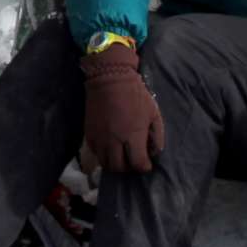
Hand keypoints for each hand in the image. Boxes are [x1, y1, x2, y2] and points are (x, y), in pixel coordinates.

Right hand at [79, 42, 163, 173]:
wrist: (110, 78)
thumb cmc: (135, 94)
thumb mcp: (153, 112)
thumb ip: (157, 135)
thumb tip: (155, 152)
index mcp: (133, 135)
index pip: (137, 164)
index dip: (144, 167)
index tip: (146, 163)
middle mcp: (114, 140)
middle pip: (119, 168)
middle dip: (128, 168)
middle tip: (133, 160)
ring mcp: (100, 138)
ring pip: (105, 163)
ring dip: (115, 163)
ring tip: (121, 156)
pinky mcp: (89, 134)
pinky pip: (96, 153)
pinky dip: (104, 155)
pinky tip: (110, 148)